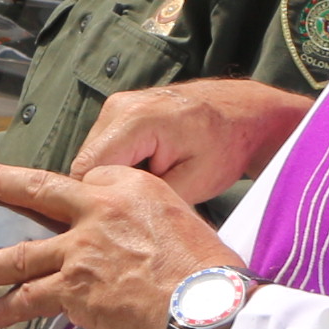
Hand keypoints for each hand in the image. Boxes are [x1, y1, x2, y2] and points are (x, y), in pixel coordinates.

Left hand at [0, 160, 240, 328]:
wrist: (208, 308)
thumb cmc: (207, 273)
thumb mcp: (181, 219)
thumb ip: (145, 218)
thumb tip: (130, 236)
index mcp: (129, 186)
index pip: (83, 181)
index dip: (63, 194)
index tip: (47, 196)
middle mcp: (99, 210)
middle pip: (36, 191)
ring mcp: (81, 250)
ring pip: (20, 253)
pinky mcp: (74, 289)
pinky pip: (30, 298)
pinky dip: (8, 308)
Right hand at [66, 78, 314, 202]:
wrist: (242, 113)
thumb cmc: (225, 146)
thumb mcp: (193, 183)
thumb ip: (147, 199)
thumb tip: (113, 218)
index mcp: (136, 120)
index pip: (87, 171)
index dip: (97, 202)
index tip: (117, 223)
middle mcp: (119, 107)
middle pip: (86, 164)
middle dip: (106, 191)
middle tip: (138, 209)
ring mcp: (117, 105)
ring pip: (93, 158)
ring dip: (113, 178)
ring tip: (149, 187)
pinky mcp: (119, 110)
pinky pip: (105, 148)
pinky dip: (120, 165)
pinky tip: (149, 172)